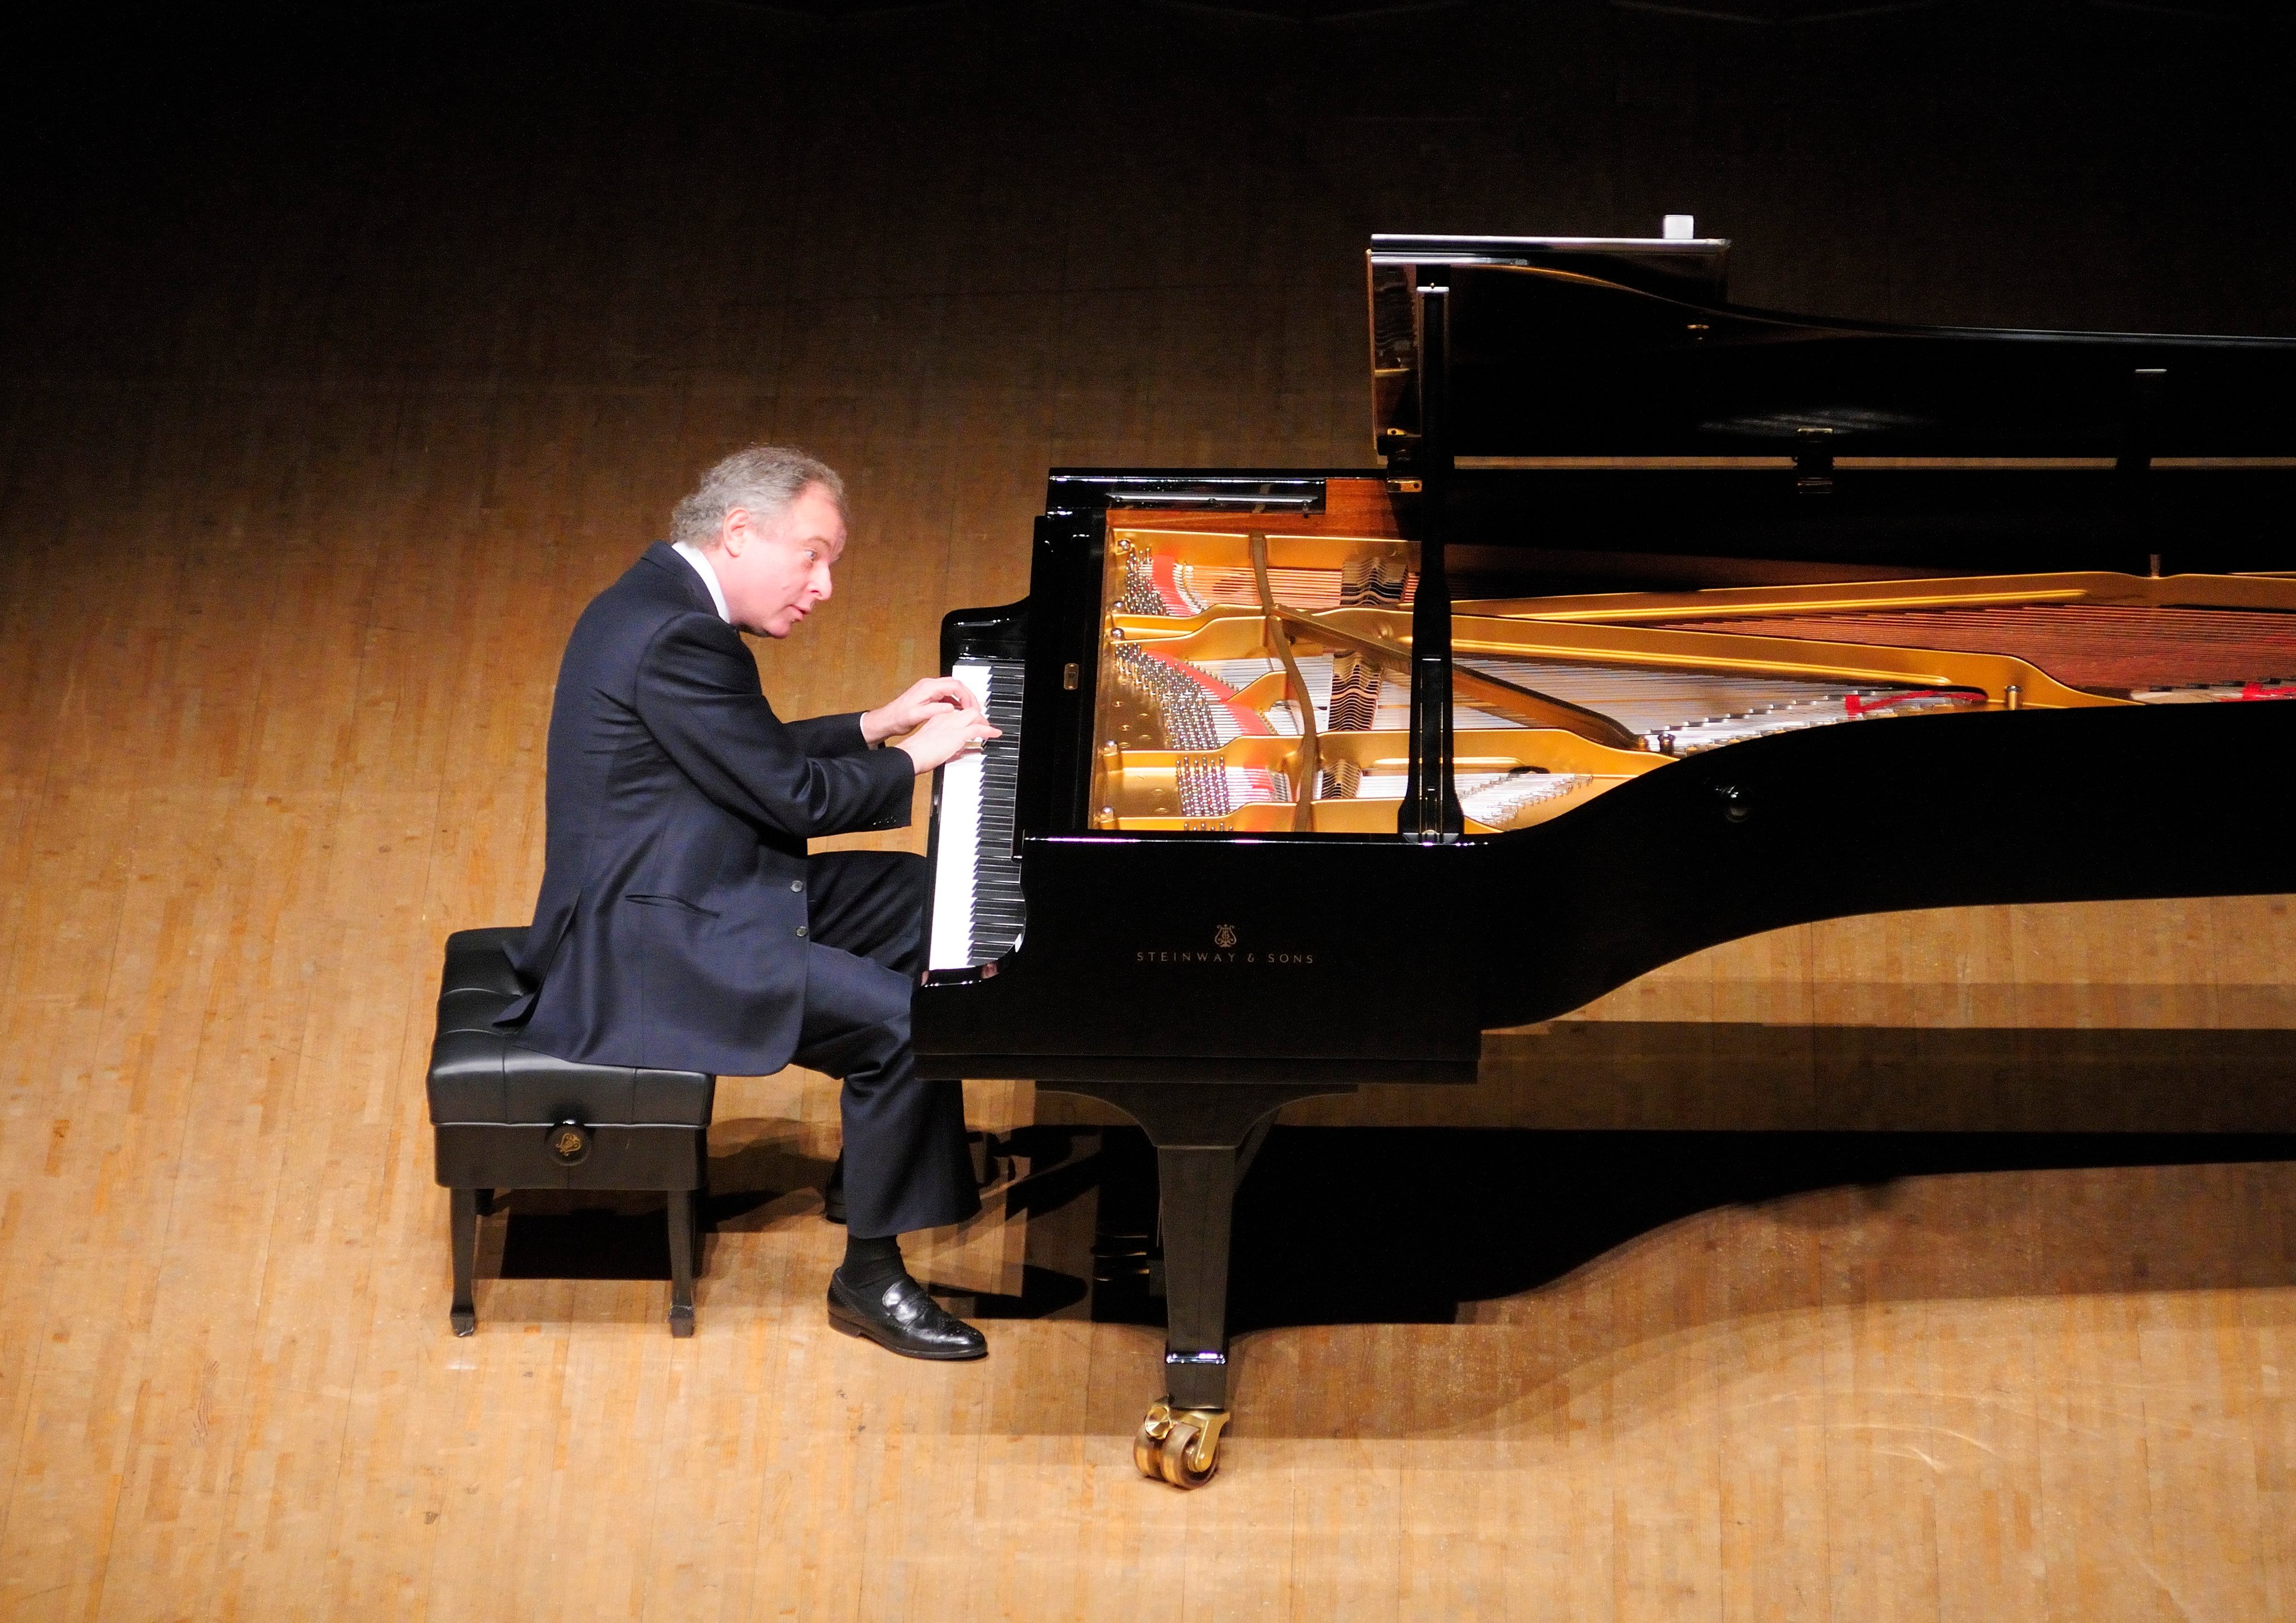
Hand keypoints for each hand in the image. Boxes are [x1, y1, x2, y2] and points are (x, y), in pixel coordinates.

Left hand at [861, 676, 982, 744]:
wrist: (887, 720)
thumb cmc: (898, 718)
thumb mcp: (916, 716)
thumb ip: (934, 710)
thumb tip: (951, 707)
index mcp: (928, 688)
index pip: (954, 685)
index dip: (966, 695)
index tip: (972, 707)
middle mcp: (929, 686)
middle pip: (956, 685)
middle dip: (968, 696)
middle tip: (976, 709)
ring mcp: (929, 690)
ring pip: (952, 690)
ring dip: (963, 699)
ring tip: (970, 711)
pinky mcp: (929, 696)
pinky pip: (947, 695)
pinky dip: (955, 702)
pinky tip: (959, 712)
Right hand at [894, 707, 1000, 774]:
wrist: (911, 754)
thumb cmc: (916, 753)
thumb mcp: (933, 744)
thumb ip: (946, 743)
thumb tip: (960, 751)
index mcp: (938, 718)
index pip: (957, 712)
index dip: (967, 717)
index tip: (971, 723)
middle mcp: (946, 718)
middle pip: (968, 710)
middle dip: (978, 717)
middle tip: (984, 725)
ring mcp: (952, 724)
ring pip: (974, 715)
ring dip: (984, 722)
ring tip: (990, 730)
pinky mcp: (958, 733)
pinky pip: (978, 728)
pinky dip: (989, 730)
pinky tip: (994, 733)